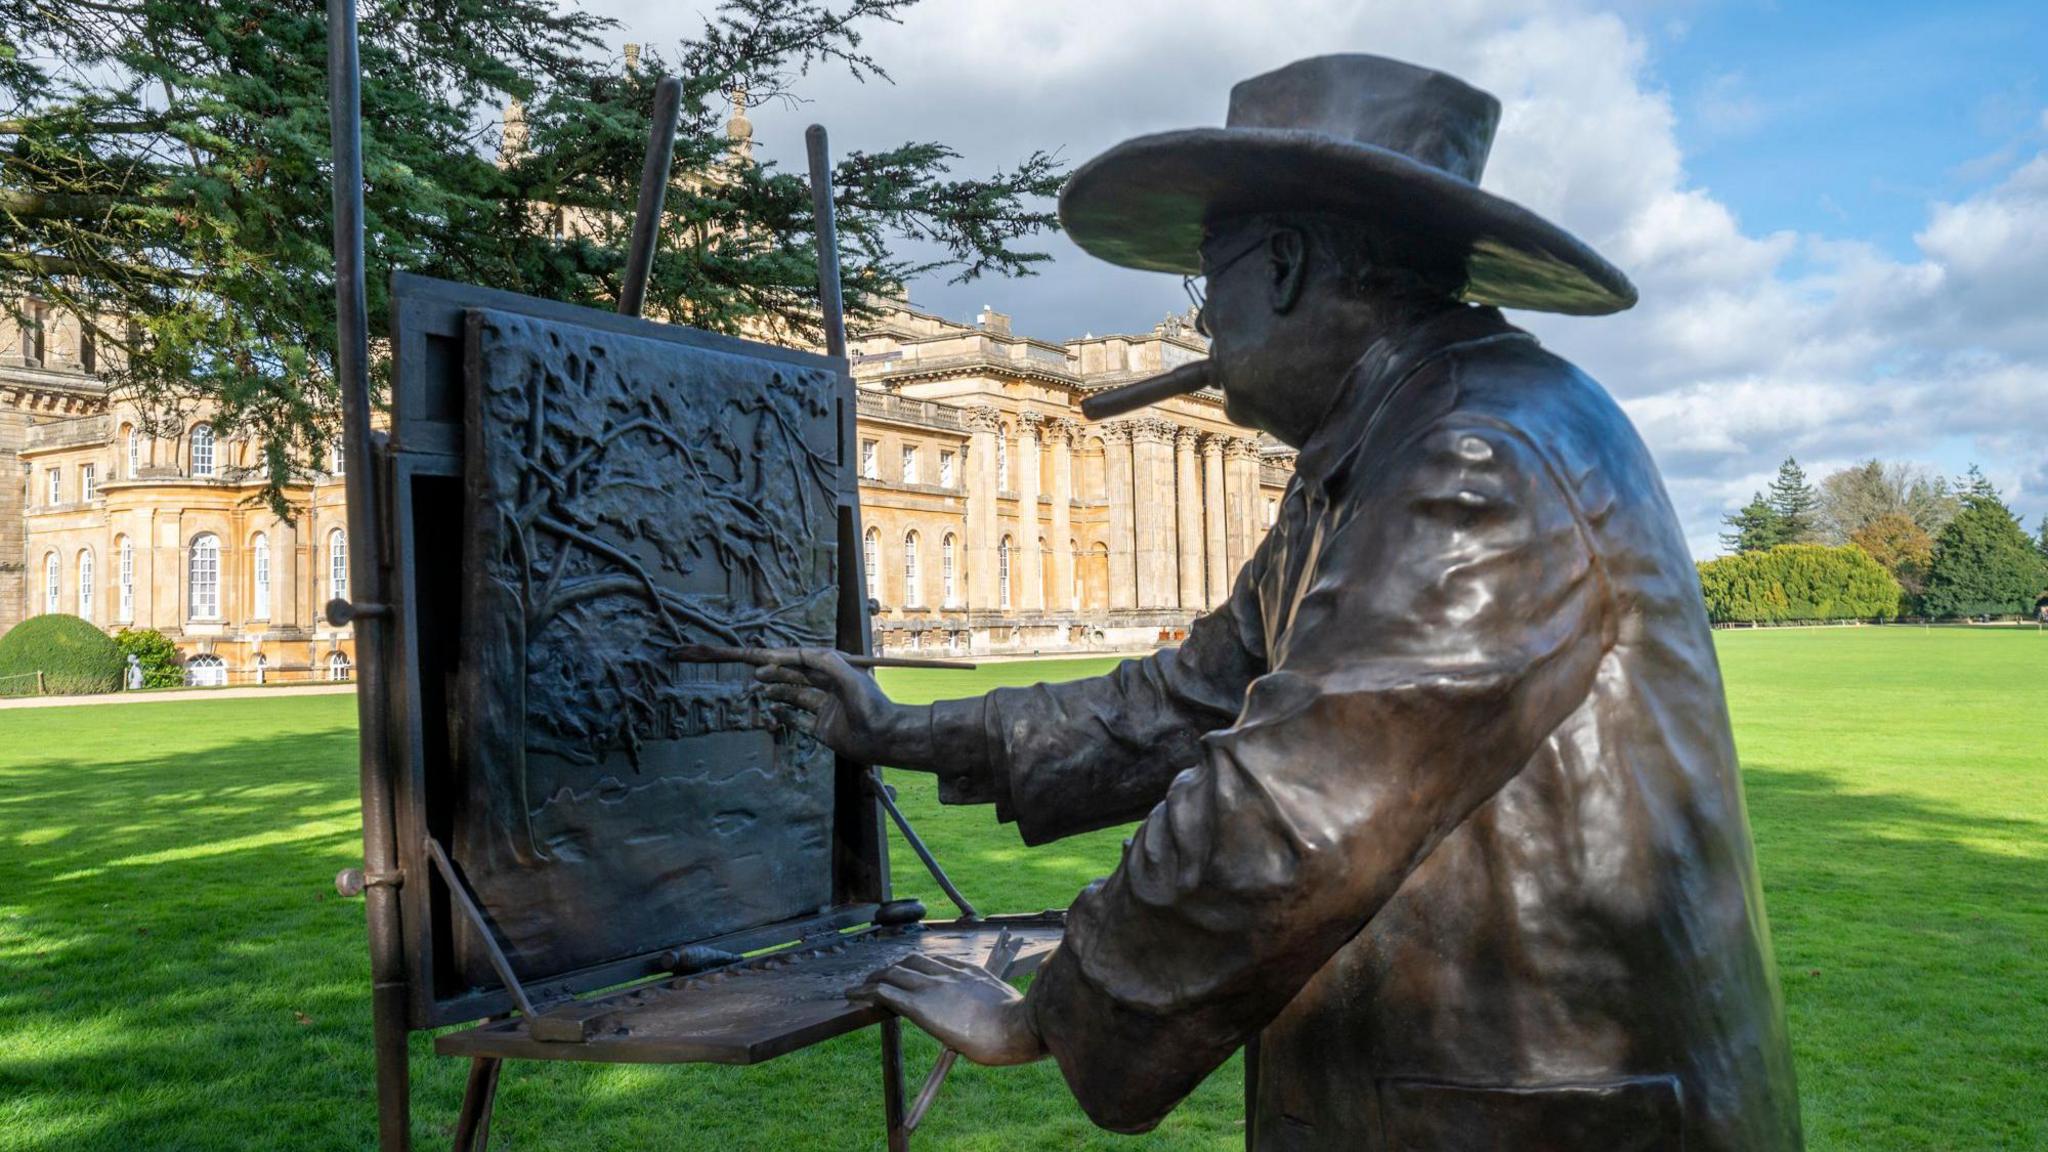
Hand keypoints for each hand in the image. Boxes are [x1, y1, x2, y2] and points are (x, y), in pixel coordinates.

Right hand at [749, 648, 921, 764]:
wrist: (885, 738)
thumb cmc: (872, 705)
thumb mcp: (851, 677)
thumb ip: (827, 662)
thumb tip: (801, 652)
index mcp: (838, 673)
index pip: (806, 661)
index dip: (786, 658)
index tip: (766, 657)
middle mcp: (831, 689)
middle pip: (799, 677)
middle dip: (778, 674)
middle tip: (757, 673)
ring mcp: (826, 710)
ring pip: (796, 697)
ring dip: (779, 692)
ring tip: (762, 689)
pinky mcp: (823, 730)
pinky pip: (799, 721)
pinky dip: (785, 715)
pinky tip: (772, 710)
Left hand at [848, 954, 1046, 1065]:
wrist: (1019, 1026)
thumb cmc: (1020, 1025)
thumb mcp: (1009, 1007)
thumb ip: (995, 1007)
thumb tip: (996, 1023)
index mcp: (971, 971)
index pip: (937, 962)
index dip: (919, 966)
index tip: (910, 972)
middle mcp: (950, 973)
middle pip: (912, 962)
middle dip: (894, 967)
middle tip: (881, 976)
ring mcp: (934, 987)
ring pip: (895, 973)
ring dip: (876, 978)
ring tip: (862, 985)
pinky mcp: (921, 1005)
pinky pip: (887, 993)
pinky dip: (867, 992)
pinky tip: (854, 995)